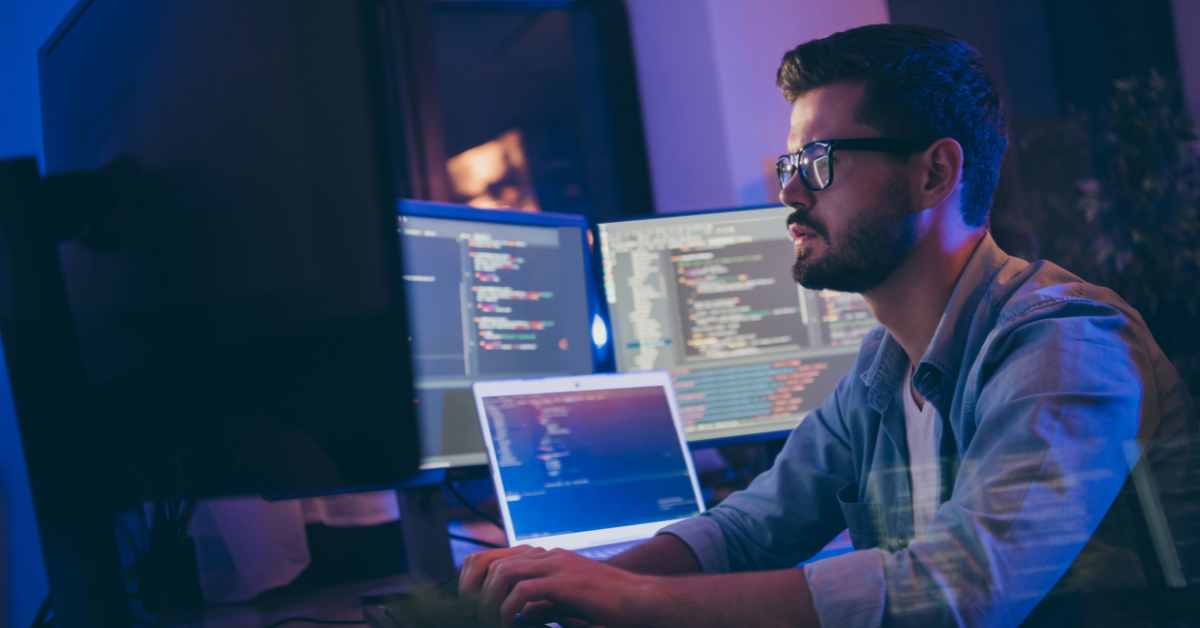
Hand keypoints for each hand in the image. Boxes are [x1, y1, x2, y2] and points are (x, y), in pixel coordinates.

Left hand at [459, 545, 660, 627]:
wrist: (642, 602)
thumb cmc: (608, 608)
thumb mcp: (565, 605)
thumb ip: (541, 606)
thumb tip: (519, 616)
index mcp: (546, 559)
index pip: (494, 558)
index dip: (475, 581)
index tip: (472, 608)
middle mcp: (548, 557)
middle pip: (491, 562)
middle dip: (475, 593)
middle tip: (476, 619)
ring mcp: (557, 566)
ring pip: (502, 573)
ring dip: (489, 602)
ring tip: (491, 623)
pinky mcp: (566, 582)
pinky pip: (523, 590)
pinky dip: (509, 610)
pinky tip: (510, 625)